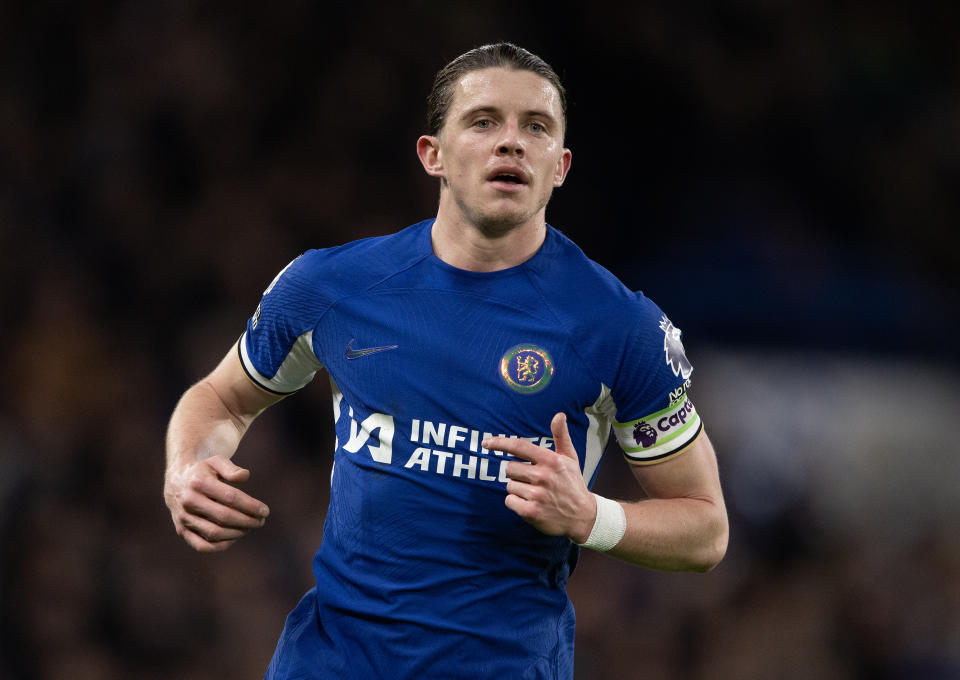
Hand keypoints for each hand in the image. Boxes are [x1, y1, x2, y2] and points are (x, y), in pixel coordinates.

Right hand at [164, 455, 269, 551]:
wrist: (176, 481)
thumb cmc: (203, 471)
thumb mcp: (216, 462)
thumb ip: (231, 468)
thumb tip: (245, 476)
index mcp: (199, 482)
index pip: (230, 497)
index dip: (251, 506)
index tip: (265, 511)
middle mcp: (189, 501)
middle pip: (224, 516)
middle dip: (247, 521)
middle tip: (260, 521)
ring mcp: (183, 517)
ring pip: (214, 533)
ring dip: (237, 533)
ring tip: (250, 527)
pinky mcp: (181, 530)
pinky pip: (202, 545)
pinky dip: (221, 545)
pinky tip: (234, 537)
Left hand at [484, 413, 595, 542]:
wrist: (582, 515)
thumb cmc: (572, 483)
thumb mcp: (570, 458)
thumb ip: (561, 436)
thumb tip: (559, 415)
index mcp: (550, 460)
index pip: (519, 446)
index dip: (500, 443)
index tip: (486, 443)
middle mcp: (543, 476)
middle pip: (509, 468)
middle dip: (517, 473)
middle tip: (533, 480)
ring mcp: (537, 495)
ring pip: (509, 485)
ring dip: (518, 489)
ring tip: (535, 493)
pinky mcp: (532, 511)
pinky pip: (509, 501)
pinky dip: (516, 503)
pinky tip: (530, 504)